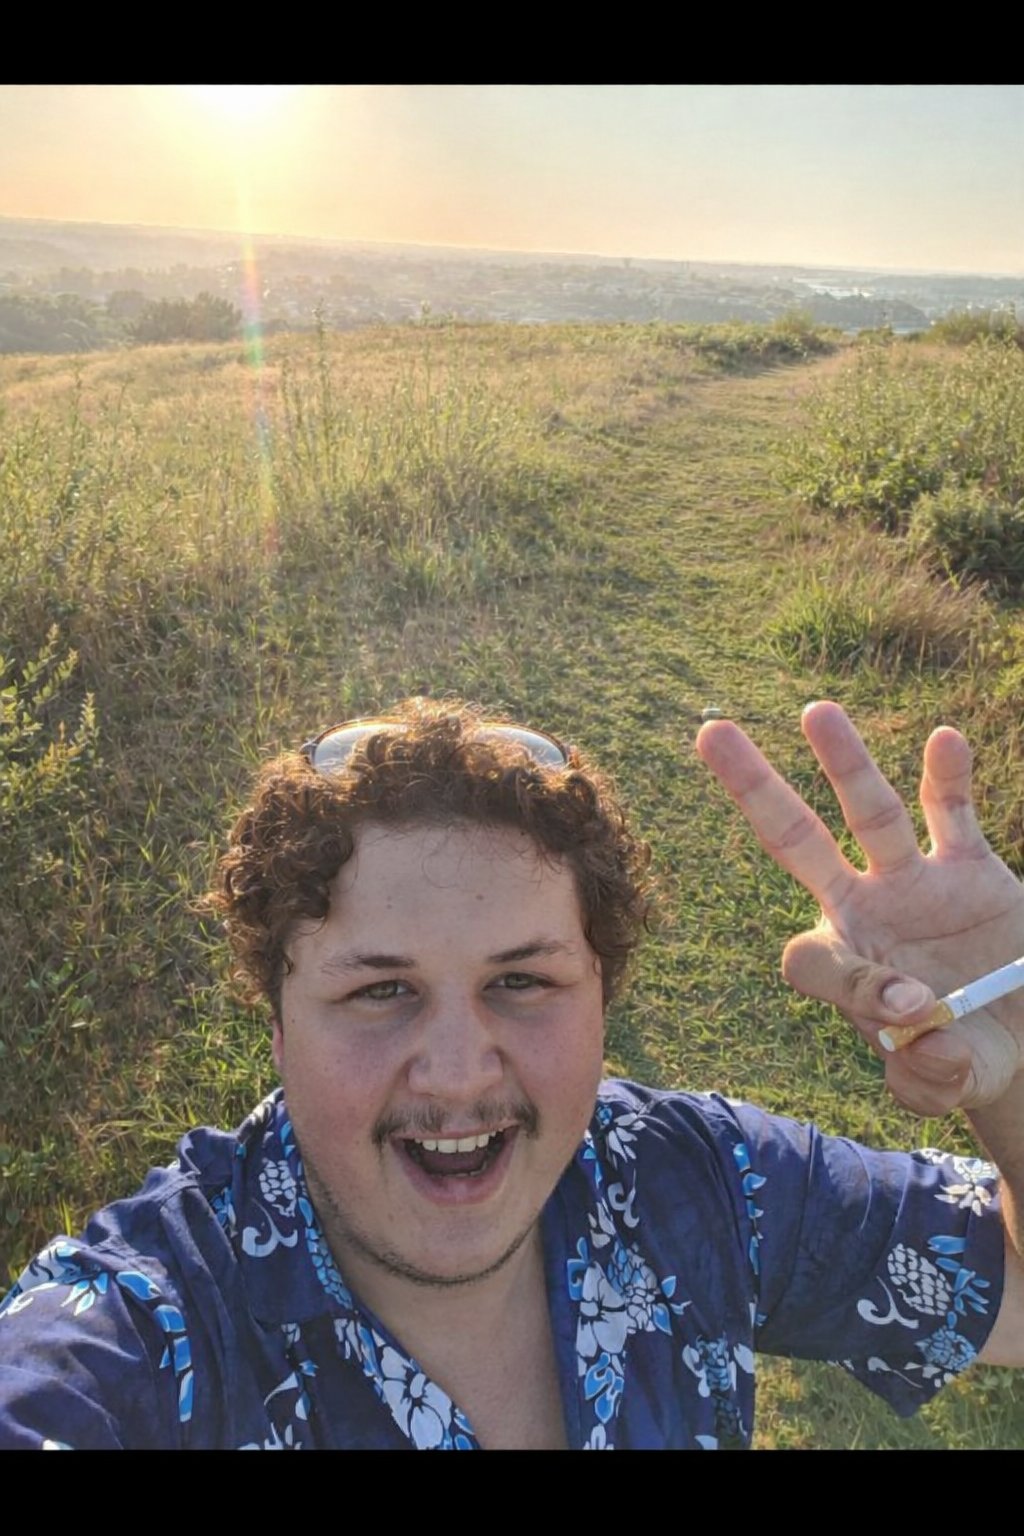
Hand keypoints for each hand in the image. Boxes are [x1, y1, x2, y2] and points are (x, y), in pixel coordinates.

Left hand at [695, 701, 1023, 1114]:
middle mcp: (864, 908)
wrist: (1019, 1039)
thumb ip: (924, 1074)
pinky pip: (951, 814)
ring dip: (845, 762)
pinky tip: (943, 740)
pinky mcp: (969, 867)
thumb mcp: (942, 1084)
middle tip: (711, 733)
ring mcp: (913, 880)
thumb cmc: (963, 1061)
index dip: (854, 983)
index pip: (809, 958)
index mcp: (842, 965)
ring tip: (817, 713)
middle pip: (797, 839)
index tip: (918, 1010)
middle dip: (755, 789)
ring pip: (871, 812)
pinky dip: (947, 778)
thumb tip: (918, 1027)